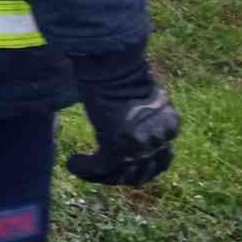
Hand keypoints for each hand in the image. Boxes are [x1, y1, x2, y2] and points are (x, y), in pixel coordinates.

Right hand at [66, 47, 179, 186]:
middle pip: (141, 174)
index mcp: (170, 126)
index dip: (139, 168)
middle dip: (119, 175)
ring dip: (97, 174)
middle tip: (98, 172)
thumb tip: (130, 119)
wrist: (113, 66)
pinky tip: (71, 163)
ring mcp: (139, 147)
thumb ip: (143, 113)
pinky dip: (83, 168)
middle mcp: (159, 141)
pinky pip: (99, 168)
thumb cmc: (121, 71)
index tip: (121, 167)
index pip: (160, 162)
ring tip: (78, 165)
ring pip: (118, 174)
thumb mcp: (140, 93)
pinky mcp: (117, 148)